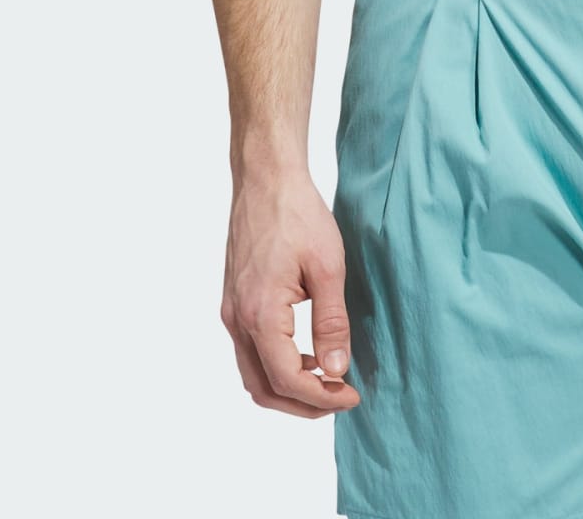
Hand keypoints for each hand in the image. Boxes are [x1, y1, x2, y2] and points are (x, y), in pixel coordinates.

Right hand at [220, 167, 362, 416]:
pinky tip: (305, 353)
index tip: (352, 395)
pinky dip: (275, 365)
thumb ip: (331, 322)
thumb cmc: (298, 214)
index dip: (321, 398)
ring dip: (287, 387)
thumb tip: (335, 369)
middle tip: (339, 399)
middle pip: (263, 389)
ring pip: (252, 373)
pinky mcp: (232, 301)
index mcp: (260, 315)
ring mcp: (230, 311)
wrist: (266, 179)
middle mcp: (236, 320)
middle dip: (302, 405)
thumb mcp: (327, 266)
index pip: (287, 380)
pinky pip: (249, 351)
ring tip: (325, 381)